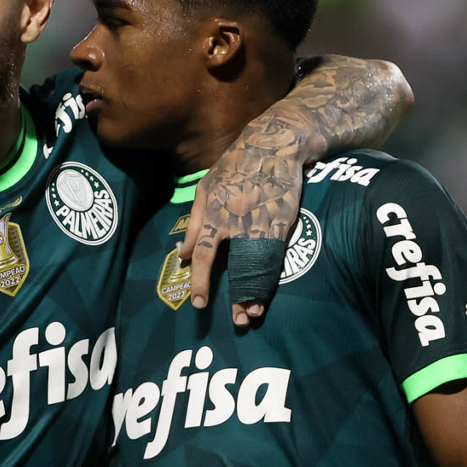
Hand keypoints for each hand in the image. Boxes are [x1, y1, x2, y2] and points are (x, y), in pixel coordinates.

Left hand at [179, 116, 314, 326]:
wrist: (273, 145)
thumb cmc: (234, 166)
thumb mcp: (206, 187)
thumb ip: (194, 222)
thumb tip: (183, 253)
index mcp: (214, 213)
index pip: (205, 253)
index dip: (201, 280)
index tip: (199, 304)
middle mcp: (237, 221)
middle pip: (235, 265)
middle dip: (235, 295)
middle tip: (235, 320)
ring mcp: (262, 222)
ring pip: (259, 265)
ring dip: (257, 291)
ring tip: (252, 313)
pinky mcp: (284, 221)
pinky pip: (277, 254)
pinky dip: (273, 274)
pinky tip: (270, 290)